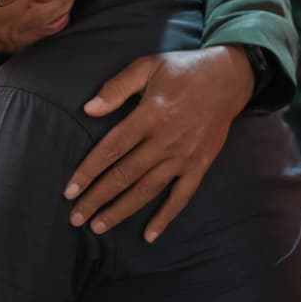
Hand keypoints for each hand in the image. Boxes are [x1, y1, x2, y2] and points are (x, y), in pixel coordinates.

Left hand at [65, 47, 253, 241]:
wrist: (230, 77)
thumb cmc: (183, 70)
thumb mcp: (148, 66)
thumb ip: (117, 87)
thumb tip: (89, 109)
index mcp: (149, 115)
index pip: (111, 149)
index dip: (88, 171)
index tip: (70, 190)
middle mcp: (165, 140)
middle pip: (124, 175)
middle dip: (97, 199)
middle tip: (75, 218)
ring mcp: (184, 156)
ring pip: (147, 190)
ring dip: (121, 211)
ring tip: (98, 226)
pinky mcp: (200, 165)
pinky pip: (181, 196)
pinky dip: (165, 217)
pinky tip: (148, 235)